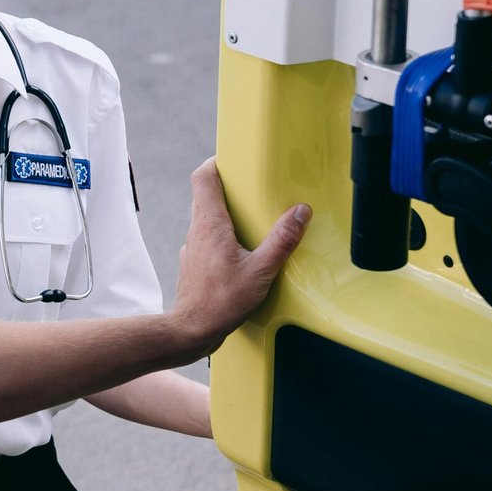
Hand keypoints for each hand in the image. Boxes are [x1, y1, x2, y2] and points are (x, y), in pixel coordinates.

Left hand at [171, 158, 308, 359]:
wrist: (192, 330)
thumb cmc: (221, 302)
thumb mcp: (261, 270)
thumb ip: (282, 240)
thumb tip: (299, 213)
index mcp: (210, 224)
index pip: (203, 177)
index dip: (216, 163)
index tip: (234, 160)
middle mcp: (197, 231)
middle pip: (206, 194)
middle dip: (229, 187)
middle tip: (252, 189)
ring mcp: (193, 247)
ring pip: (206, 218)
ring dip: (227, 214)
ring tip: (252, 220)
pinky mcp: (195, 263)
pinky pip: (208, 239)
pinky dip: (224, 237)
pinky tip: (242, 252)